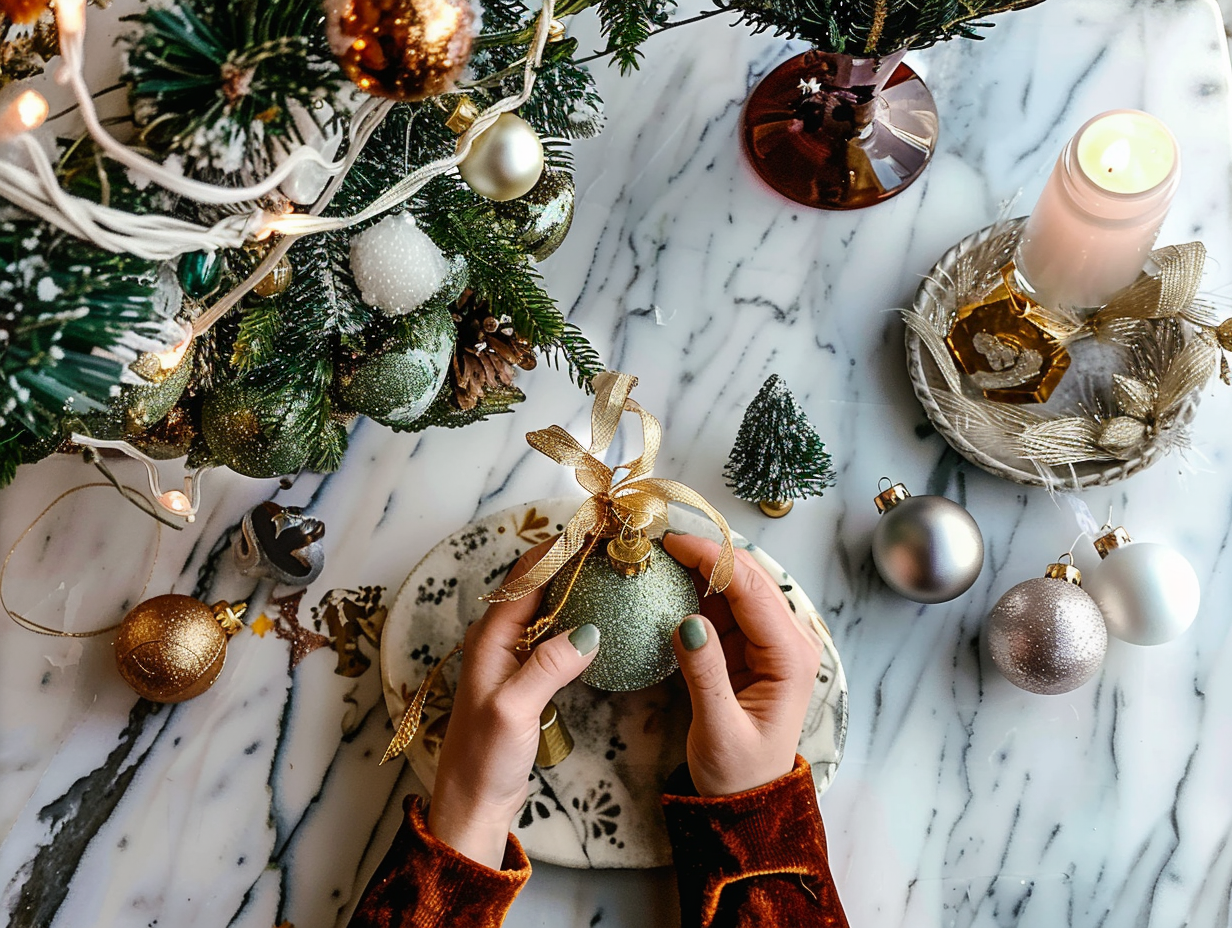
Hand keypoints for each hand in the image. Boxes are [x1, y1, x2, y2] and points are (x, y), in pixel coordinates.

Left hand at [427, 541, 600, 868]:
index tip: (595, 527)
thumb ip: (547, 668)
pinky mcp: (527, 675)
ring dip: (576, 584)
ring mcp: (513, 656)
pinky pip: (553, 633)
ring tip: (614, 568)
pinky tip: (602, 617)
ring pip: (547, 606)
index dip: (560, 547)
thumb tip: (590, 630)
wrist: (472, 803)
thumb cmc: (484, 759)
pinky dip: (576, 616)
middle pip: (537, 583)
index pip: (527, 575)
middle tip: (614, 542)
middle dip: (572, 558)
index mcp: (490, 637)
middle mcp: (500, 638)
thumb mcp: (514, 711)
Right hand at [663, 532, 821, 796]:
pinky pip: (720, 605)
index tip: (670, 541)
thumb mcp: (718, 730)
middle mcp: (786, 640)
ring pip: (732, 585)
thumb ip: (704, 674)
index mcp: (790, 657)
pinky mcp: (745, 646)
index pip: (751, 590)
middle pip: (746, 577)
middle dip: (705, 552)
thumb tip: (688, 620)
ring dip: (697, 565)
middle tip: (655, 538)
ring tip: (655, 550)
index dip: (712, 558)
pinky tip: (667, 577)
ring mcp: (766, 640)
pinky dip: (694, 587)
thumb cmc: (738, 774)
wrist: (747, 803)